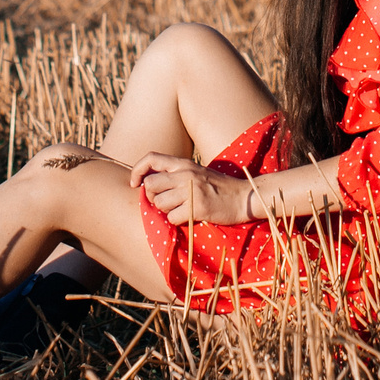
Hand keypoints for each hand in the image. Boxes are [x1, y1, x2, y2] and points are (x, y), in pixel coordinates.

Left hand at [129, 152, 254, 225]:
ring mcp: (192, 190)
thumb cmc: (218, 187)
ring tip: (180, 210)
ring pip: (159, 203)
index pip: (151, 158)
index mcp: (183, 163)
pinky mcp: (198, 207)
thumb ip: (175, 175)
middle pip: (150, 185)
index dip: (137, 170)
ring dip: (166, 211)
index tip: (134, 184)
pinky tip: (189, 217)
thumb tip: (148, 185)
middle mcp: (185, 174)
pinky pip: (172, 217)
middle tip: (164, 203)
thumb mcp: (196, 172)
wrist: (244, 197)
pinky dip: (177, 221)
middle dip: (152, 198)